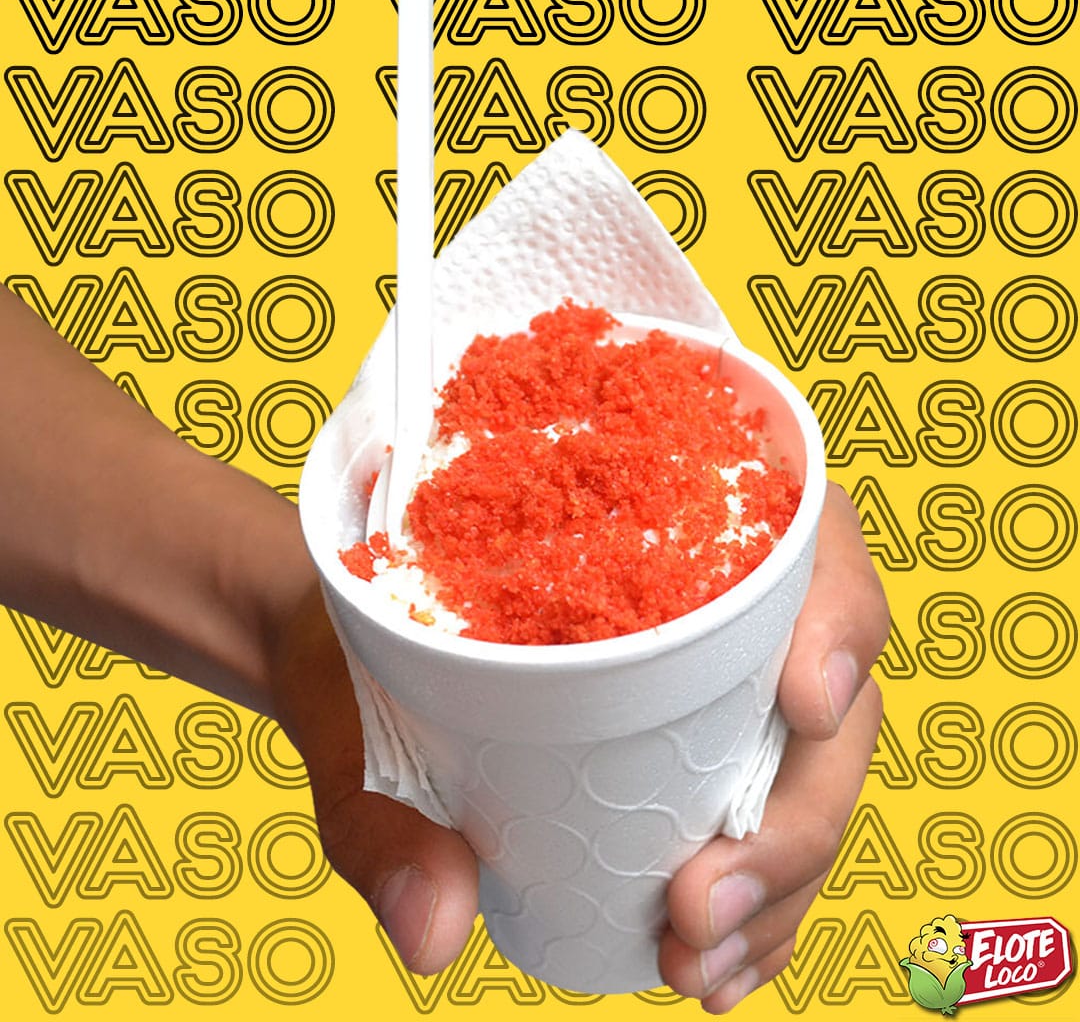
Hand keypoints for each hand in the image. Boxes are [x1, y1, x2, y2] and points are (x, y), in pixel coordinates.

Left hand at [269, 479, 887, 1000]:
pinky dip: (761, 906)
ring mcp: (718, 682)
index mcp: (661, 524)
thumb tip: (435, 934)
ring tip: (696, 964)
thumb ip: (384, 816)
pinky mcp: (699, 753)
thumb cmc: (357, 645)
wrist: (336, 656)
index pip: (808, 540)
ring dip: (783, 882)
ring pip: (812, 775)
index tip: (802, 706)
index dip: (839, 614)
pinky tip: (709, 968)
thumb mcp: (354, 706)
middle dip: (796, 812)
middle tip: (700, 907)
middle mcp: (715, 602)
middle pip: (832, 692)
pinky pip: (767, 824)